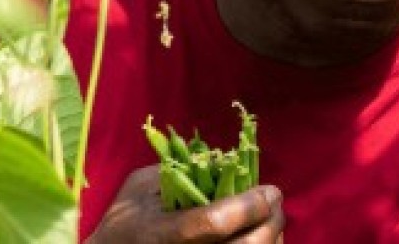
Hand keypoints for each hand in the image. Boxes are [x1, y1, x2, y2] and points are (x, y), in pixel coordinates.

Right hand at [87, 166, 284, 243]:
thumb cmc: (122, 223)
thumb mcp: (139, 188)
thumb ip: (179, 171)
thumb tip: (223, 162)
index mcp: (158, 234)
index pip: (213, 223)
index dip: (248, 206)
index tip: (268, 190)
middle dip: (270, 222)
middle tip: (275, 201)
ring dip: (271, 238)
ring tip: (271, 218)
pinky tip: (261, 236)